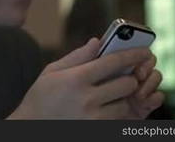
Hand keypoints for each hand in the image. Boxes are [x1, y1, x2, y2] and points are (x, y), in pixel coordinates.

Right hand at [8, 37, 163, 118]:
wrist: (30, 127)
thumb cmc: (40, 97)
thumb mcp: (52, 71)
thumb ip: (77, 56)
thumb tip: (98, 42)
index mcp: (76, 79)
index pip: (114, 62)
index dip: (133, 54)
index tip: (144, 51)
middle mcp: (87, 99)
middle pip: (126, 84)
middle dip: (129, 78)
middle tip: (122, 77)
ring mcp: (93, 119)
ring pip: (125, 104)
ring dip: (122, 99)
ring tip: (109, 96)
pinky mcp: (97, 132)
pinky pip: (118, 121)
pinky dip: (117, 114)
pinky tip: (105, 109)